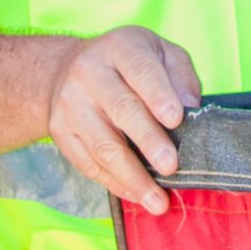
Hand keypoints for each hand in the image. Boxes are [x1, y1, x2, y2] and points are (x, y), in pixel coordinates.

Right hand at [45, 26, 200, 214]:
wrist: (68, 68)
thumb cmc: (130, 64)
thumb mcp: (160, 53)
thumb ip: (180, 75)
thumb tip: (191, 106)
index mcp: (120, 48)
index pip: (141, 71)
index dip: (158, 95)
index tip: (176, 119)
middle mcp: (89, 73)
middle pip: (121, 110)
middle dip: (148, 141)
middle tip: (172, 166)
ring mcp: (69, 104)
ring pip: (102, 145)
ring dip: (132, 176)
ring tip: (158, 201)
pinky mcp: (59, 131)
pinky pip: (87, 162)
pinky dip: (114, 183)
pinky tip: (136, 195)